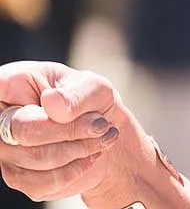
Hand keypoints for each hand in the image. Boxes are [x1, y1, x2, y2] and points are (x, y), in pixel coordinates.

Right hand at [0, 61, 130, 201]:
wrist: (103, 135)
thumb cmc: (93, 103)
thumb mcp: (95, 88)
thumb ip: (76, 94)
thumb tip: (52, 104)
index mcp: (11, 84)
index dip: (16, 100)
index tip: (48, 101)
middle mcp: (0, 119)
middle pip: (22, 130)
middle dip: (70, 129)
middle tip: (101, 123)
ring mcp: (5, 151)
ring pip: (35, 157)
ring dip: (79, 148)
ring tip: (103, 135)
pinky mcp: (18, 178)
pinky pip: (43, 181)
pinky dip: (76, 167)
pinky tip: (91, 153)